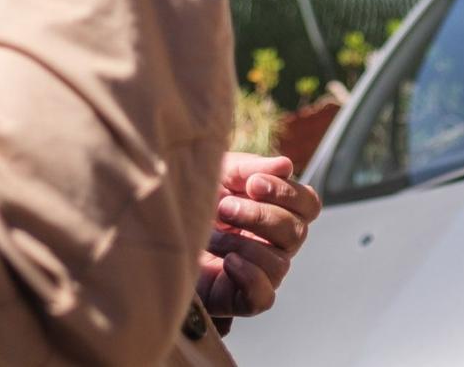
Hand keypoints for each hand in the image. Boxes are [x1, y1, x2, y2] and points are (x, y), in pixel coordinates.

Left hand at [196, 152, 322, 318]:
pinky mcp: (239, 298)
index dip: (288, 193)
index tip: (252, 184)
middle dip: (260, 216)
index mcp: (275, 210)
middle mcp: (273, 243)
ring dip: (245, 244)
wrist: (154, 230)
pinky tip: (227, 262)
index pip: (308, 205)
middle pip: (297, 233)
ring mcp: (259, 272)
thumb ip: (252, 169)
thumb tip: (287, 165)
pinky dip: (250, 277)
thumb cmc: (190, 198)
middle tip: (224, 207)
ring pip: (280, 263)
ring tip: (214, 236)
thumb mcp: (218, 174)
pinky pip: (264, 297)